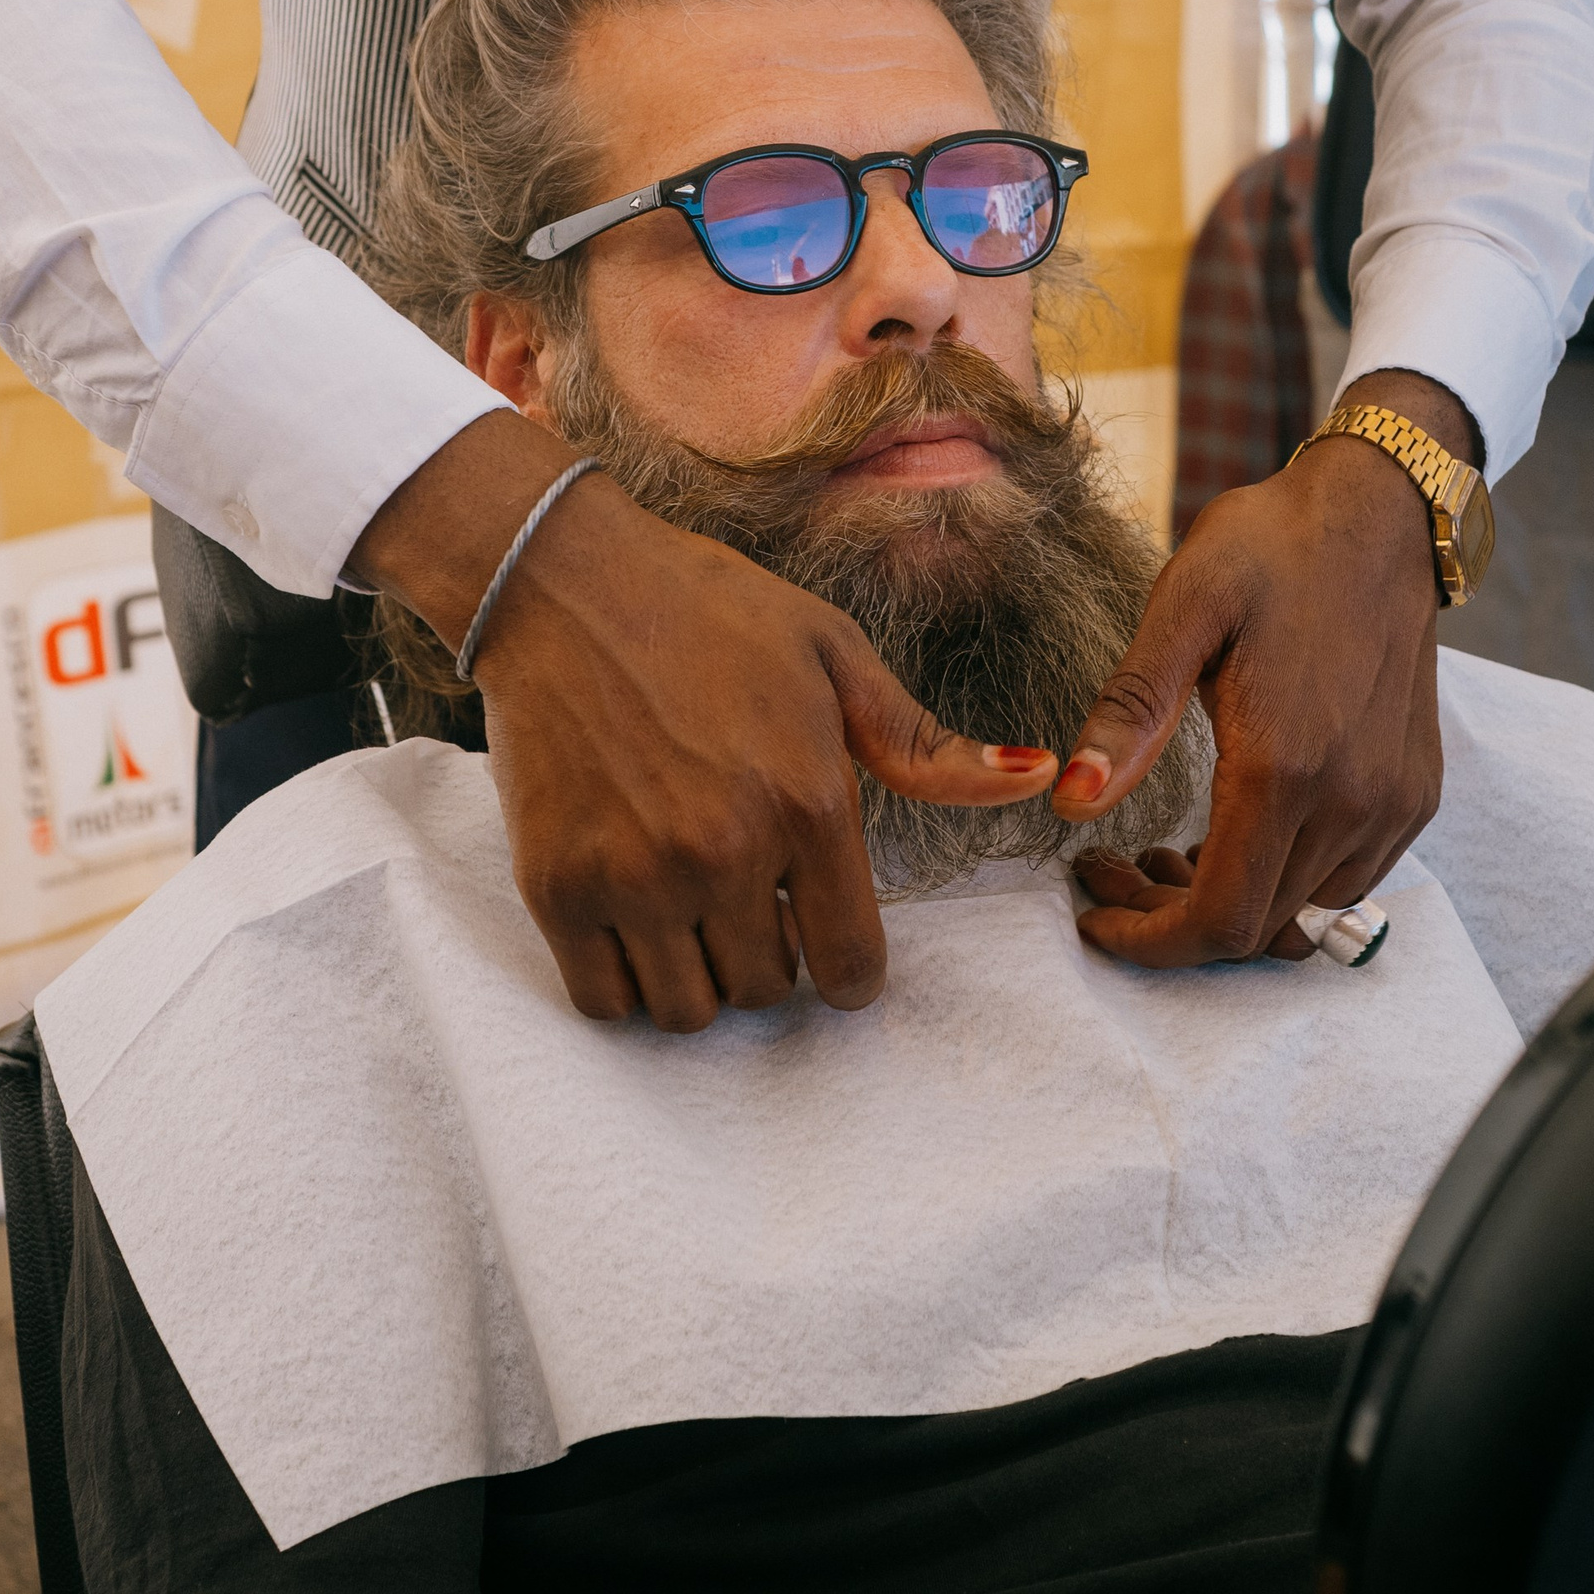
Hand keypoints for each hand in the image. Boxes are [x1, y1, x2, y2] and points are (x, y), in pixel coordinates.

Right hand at [351, 414, 1056, 1029]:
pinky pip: (605, 999)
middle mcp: (724, 853)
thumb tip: (1038, 776)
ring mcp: (635, 876)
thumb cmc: (708, 610)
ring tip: (687, 904)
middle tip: (744, 889)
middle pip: (769, 990)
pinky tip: (631, 917)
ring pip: (690, 1010)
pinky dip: (624, 981)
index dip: (847, 966)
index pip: (852, 964)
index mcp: (807, 802)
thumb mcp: (834, 657)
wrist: (562, 583)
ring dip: (698, 973)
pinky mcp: (556, 887)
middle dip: (769, 953)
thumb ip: (925, 744)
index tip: (823, 937)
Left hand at [1054, 373, 1469, 967]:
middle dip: (1170, 920)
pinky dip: (1283, 881)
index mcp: (1285, 766)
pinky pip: (1347, 880)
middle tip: (1108, 867)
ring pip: (1303, 917)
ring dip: (1228, 905)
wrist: (1379, 513)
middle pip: (1256, 930)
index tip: (1091, 913)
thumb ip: (1130, 712)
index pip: (1219, 919)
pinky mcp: (1415, 794)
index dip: (1150, 940)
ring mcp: (1394, 804)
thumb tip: (1073, 803)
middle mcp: (1353, 801)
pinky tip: (1233, 831)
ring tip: (1162, 850)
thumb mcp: (1183, 609)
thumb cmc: (1271, 548)